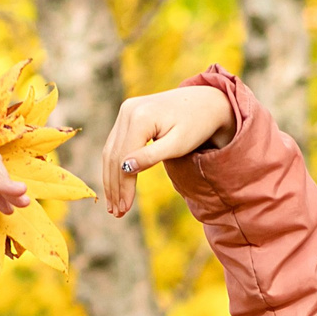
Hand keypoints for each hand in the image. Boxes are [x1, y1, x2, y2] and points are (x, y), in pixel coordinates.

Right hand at [100, 86, 236, 216]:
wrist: (205, 102)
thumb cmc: (197, 126)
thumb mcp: (178, 145)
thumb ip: (151, 157)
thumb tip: (125, 168)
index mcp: (140, 117)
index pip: (124, 159)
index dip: (123, 186)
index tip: (124, 210)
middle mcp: (128, 110)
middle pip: (114, 156)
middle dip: (114, 187)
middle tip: (116, 213)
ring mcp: (126, 110)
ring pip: (111, 151)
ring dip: (111, 179)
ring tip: (114, 205)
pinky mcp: (127, 114)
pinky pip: (116, 144)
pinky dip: (115, 166)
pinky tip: (117, 184)